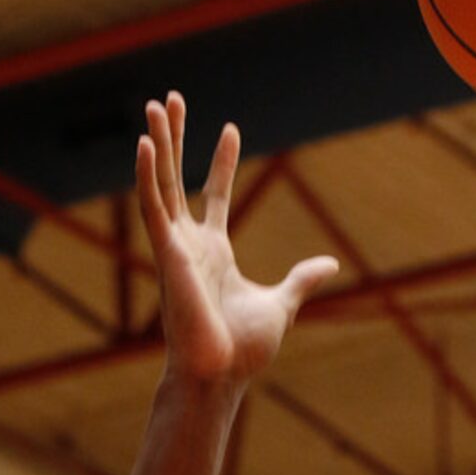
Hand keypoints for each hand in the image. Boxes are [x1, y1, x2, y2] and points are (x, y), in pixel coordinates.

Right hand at [137, 93, 338, 383]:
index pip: (215, 195)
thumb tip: (329, 264)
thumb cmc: (244, 350)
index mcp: (215, 253)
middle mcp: (190, 245)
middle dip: (176, 138)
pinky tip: (146, 145)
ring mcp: (175, 248)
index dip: (222, 162)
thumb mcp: (281, 304)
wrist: (221, 374)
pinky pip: (152, 209)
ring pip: (161, 184)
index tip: (231, 130)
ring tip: (155, 104)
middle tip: (171, 100)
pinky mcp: (166, 255)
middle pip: (179, 179)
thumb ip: (301, 279)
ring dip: (158, 144)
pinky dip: (147, 176)